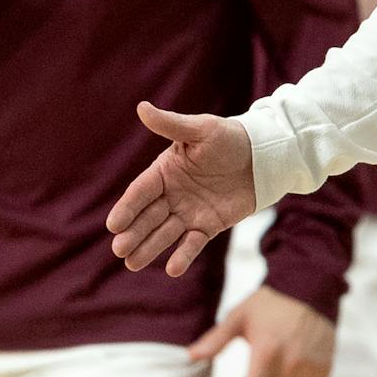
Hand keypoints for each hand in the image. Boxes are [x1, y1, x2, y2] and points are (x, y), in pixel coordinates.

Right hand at [108, 102, 255, 276]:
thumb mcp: (200, 129)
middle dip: (133, 233)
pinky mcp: (208, 226)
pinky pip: (193, 243)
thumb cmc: (229, 137)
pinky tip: (172, 268)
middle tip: (119, 250)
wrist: (262, 155)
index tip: (114, 225)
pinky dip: (183, 255)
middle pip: (148, 217)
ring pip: (165, 233)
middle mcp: (172, 194)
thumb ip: (171, 124)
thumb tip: (142, 107)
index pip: (141, 192)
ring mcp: (189, 212)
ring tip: (133, 263)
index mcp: (164, 171)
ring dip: (149, 248)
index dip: (127, 208)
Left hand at [189, 286, 334, 376]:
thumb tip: (190, 356)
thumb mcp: (239, 316)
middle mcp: (290, 363)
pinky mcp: (324, 371)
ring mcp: (309, 368)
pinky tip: (295, 366)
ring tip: (278, 362)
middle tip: (260, 366)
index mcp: (266, 352)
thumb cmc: (269, 304)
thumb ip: (216, 339)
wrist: (310, 291)